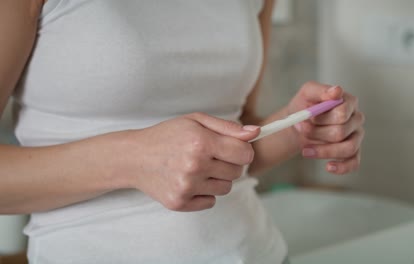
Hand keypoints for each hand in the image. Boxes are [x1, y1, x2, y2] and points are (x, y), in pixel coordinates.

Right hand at [117, 113, 259, 211]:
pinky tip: (189, 180)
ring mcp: (186, 187)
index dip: (243, 150)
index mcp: (201, 142)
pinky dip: (204, 193)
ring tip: (198, 168)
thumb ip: (228, 127)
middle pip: (237, 172)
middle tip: (211, 156)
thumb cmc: (167, 135)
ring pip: (225, 188)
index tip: (234, 149)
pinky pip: (210, 202)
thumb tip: (256, 132)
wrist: (134, 157)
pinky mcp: (179, 202)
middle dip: (229, 163)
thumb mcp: (196, 121)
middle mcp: (195, 166)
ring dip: (217, 179)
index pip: (244, 153)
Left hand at [287, 81, 364, 174]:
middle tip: (301, 130)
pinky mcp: (353, 152)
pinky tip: (328, 167)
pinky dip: (341, 167)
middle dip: (316, 133)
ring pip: (348, 148)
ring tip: (305, 150)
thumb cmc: (305, 106)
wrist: (298, 124)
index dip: (321, 118)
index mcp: (349, 102)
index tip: (306, 118)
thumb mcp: (307, 93)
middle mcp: (356, 119)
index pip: (342, 113)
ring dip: (323, 151)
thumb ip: (321, 90)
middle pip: (341, 132)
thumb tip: (336, 91)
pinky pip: (354, 163)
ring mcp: (356, 136)